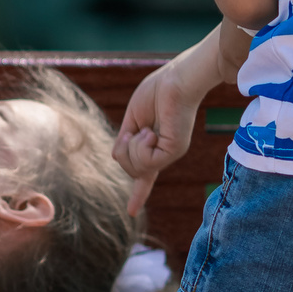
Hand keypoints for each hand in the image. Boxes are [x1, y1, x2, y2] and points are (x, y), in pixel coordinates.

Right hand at [114, 43, 220, 215]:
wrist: (176, 80)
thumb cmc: (157, 91)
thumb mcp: (133, 118)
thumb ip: (125, 140)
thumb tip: (116, 158)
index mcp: (154, 146)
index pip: (145, 175)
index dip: (138, 193)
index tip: (131, 211)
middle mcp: (163, 153)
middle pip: (130, 169)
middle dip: (123, 151)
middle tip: (133, 131)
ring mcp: (170, 153)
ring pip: (136, 168)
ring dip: (131, 147)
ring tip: (146, 129)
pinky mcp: (174, 150)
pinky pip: (146, 162)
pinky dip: (141, 147)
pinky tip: (150, 132)